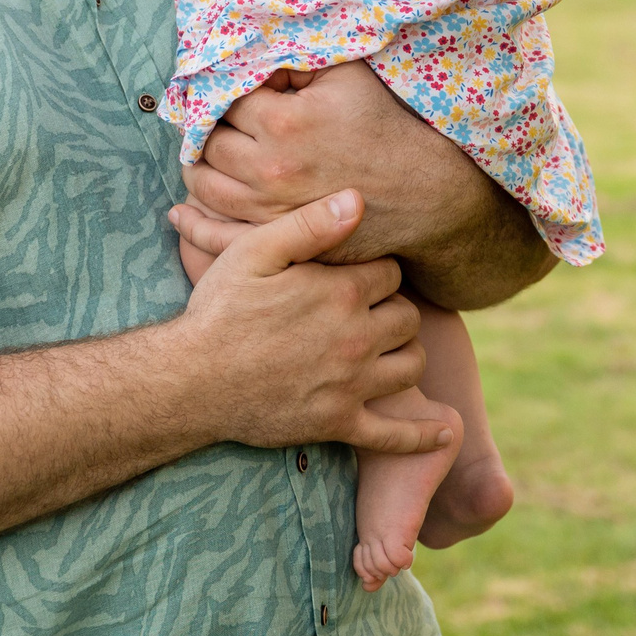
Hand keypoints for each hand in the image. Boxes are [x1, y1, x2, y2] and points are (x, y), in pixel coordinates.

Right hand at [171, 190, 440, 455]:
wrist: (190, 380)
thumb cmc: (219, 308)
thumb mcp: (254, 251)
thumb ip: (310, 225)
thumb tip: (358, 200)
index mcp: (341, 292)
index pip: (391, 274)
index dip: (375, 271)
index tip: (353, 274)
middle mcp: (356, 338)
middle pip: (407, 317)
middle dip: (392, 309)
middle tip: (365, 309)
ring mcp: (351, 385)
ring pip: (412, 365)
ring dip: (404, 353)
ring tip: (383, 346)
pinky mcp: (339, 423)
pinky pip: (394, 435)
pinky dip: (424, 435)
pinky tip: (445, 429)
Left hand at [184, 61, 555, 307]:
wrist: (422, 193)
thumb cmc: (385, 126)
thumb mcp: (347, 76)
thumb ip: (297, 58)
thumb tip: (255, 60)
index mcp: (282, 121)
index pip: (224, 97)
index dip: (228, 88)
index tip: (236, 89)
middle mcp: (268, 168)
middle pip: (207, 141)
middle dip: (208, 125)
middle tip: (216, 118)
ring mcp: (268, 209)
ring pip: (204, 184)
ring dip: (198, 166)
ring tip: (205, 152)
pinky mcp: (276, 237)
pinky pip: (218, 229)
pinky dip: (198, 215)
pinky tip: (188, 206)